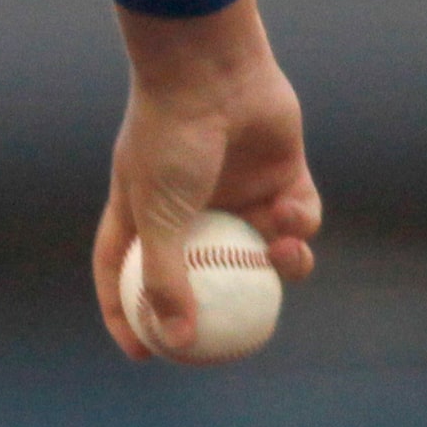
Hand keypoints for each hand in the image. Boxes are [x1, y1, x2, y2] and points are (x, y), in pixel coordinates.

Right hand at [93, 0, 321, 359]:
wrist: (213, 73)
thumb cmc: (171, 137)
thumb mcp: (159, 216)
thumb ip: (168, 280)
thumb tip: (177, 342)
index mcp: (142, 209)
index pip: (125, 271)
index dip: (128, 312)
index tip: (145, 353)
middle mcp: (190, 204)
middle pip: (204, 268)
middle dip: (226, 303)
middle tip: (242, 339)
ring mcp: (237, 189)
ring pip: (262, 249)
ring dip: (281, 264)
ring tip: (284, 259)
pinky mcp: (281, 173)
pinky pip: (298, 216)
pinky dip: (301, 224)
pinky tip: (294, 217)